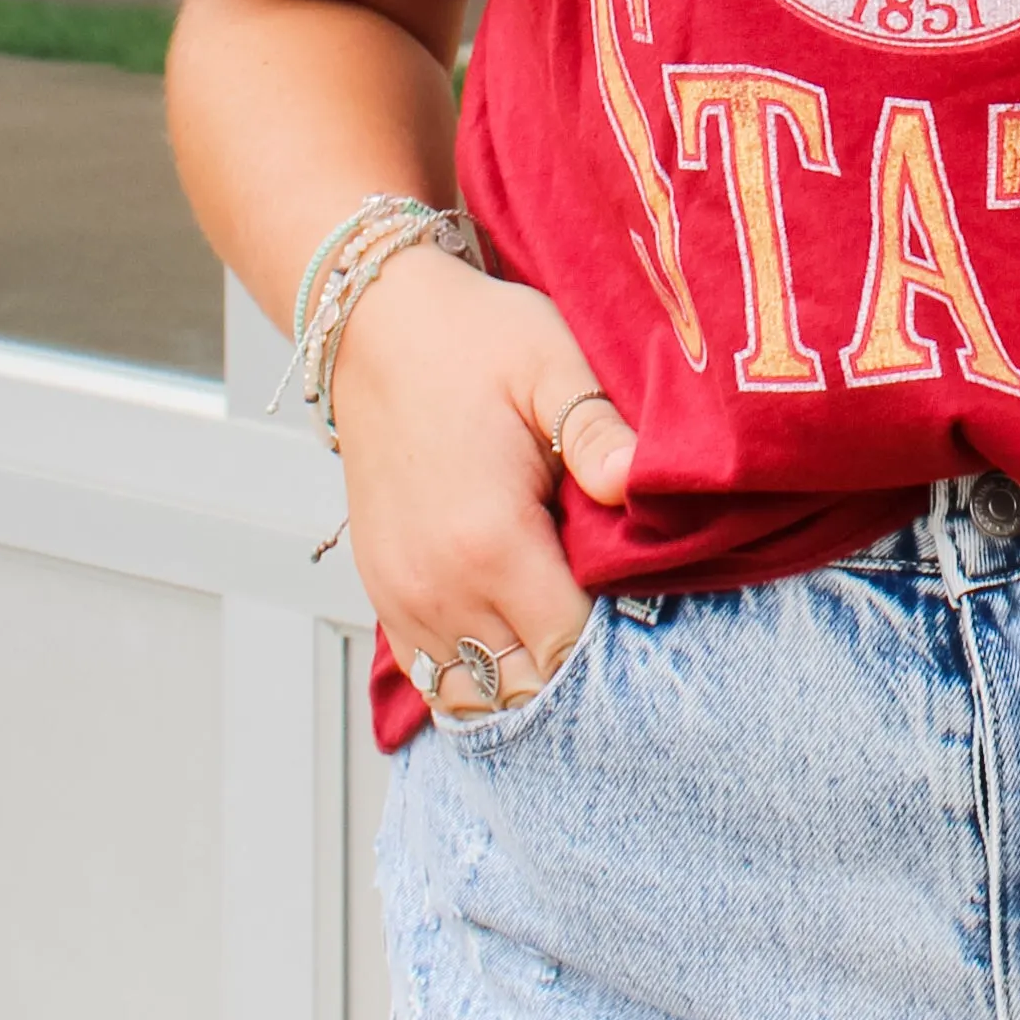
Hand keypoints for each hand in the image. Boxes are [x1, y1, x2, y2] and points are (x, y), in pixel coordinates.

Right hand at [331, 252, 636, 713]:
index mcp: (490, 540)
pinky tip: (515, 628)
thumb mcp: (550, 363)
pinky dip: (479, 669)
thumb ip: (597, 429)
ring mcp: (403, 594)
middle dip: (577, 666)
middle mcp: (438, 585)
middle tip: (615, 616)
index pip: (568, 647)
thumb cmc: (470, 339)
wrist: (376, 324)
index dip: (615, 640)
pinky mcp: (383, 589)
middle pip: (527, 686)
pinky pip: (434, 673)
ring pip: (478, 694)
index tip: (642, 603)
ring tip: (566, 622)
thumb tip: (639, 478)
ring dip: (528, 674)